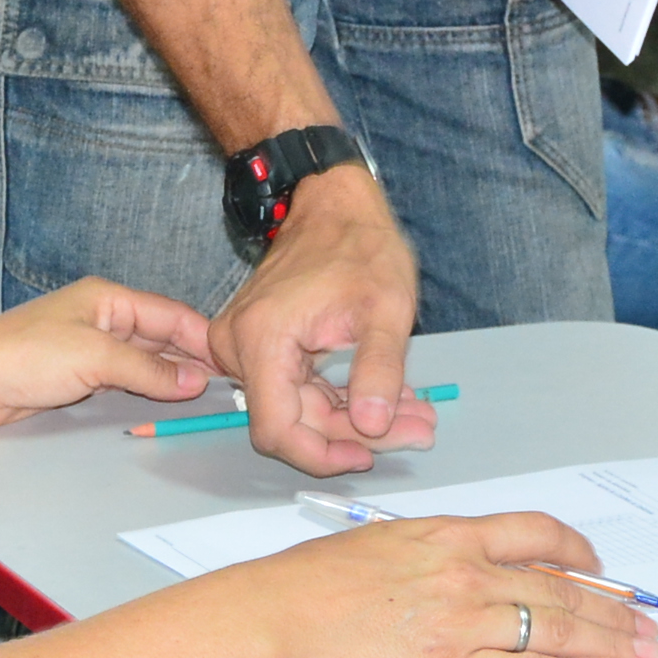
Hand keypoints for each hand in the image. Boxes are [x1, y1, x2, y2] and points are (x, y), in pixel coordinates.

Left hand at [0, 278, 218, 433]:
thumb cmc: (23, 357)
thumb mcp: (95, 359)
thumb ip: (148, 369)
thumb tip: (195, 380)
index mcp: (108, 298)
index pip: (171, 314)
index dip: (204, 337)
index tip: (235, 362)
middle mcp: (102, 317)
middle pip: (160, 336)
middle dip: (192, 359)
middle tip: (229, 385)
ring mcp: (89, 348)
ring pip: (144, 360)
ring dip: (170, 377)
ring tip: (206, 398)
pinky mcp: (77, 376)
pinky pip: (123, 380)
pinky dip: (145, 390)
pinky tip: (164, 403)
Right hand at [212, 169, 429, 475]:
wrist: (335, 203)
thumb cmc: (360, 243)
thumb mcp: (386, 307)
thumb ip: (378, 369)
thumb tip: (371, 426)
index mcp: (261, 339)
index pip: (277, 430)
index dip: (322, 454)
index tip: (369, 454)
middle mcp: (239, 346)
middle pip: (293, 422)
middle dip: (354, 434)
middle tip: (418, 427)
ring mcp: (245, 345)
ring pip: (299, 408)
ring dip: (354, 418)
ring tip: (415, 413)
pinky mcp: (262, 344)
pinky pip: (298, 387)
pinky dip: (341, 397)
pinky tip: (387, 396)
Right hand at [231, 509, 657, 657]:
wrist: (278, 615)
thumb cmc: (314, 577)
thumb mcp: (387, 536)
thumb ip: (440, 547)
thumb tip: (478, 560)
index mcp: (451, 533)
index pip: (537, 534)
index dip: (579, 552)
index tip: (600, 569)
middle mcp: (467, 573)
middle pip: (560, 587)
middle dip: (613, 608)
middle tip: (647, 623)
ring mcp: (462, 623)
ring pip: (555, 629)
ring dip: (608, 643)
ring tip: (642, 653)